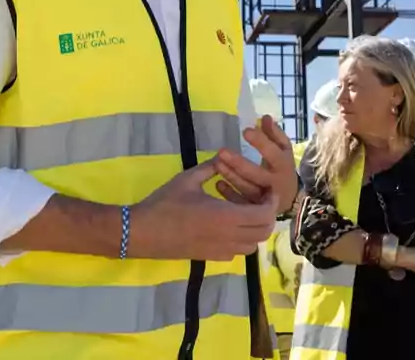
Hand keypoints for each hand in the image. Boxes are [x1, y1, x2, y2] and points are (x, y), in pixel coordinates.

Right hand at [129, 158, 277, 261]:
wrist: (143, 232)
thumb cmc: (165, 203)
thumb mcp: (187, 179)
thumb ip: (210, 168)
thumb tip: (223, 156)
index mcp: (226, 217)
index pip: (264, 214)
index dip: (271, 202)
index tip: (268, 189)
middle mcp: (228, 237)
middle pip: (264, 232)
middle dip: (268, 215)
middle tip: (260, 199)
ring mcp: (221, 251)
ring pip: (253, 245)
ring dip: (256, 229)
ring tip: (245, 211)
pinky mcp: (212, 258)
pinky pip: (238, 252)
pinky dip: (242, 239)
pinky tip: (229, 225)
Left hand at [214, 115, 297, 213]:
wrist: (287, 197)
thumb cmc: (280, 168)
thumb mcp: (282, 151)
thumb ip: (274, 134)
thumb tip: (265, 117)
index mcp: (283, 167)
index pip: (274, 154)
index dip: (261, 143)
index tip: (245, 131)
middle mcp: (275, 184)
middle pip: (257, 175)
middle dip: (239, 163)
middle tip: (221, 151)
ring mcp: (264, 200)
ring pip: (247, 190)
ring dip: (231, 177)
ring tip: (216, 163)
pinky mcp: (254, 211)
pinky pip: (241, 204)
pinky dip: (229, 194)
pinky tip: (218, 183)